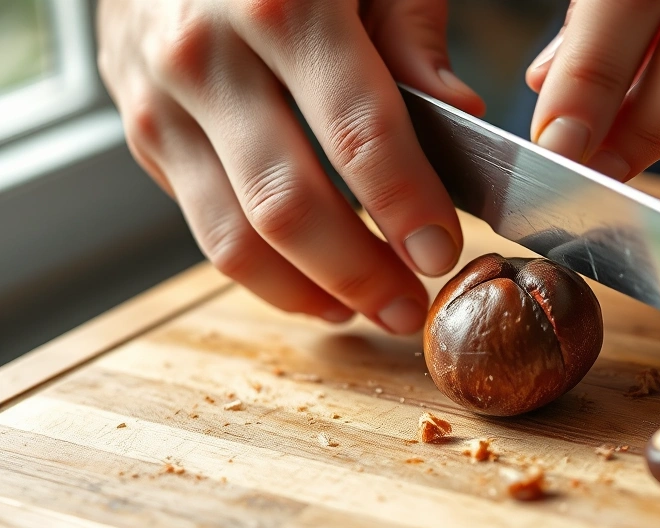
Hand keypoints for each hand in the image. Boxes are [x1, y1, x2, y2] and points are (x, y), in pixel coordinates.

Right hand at [97, 0, 483, 333]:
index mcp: (282, 1)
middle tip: (413, 304)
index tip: (443, 252)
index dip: (406, 204)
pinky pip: (207, 231)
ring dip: (314, 292)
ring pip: (237, 239)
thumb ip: (410, 33)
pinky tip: (318, 289)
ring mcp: (164, 103)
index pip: (358, 132)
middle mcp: (208, 56)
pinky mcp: (144, 138)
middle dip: (361, 272)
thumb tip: (459, 115)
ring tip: (372, 309)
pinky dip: (268, 276)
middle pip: (289, 205)